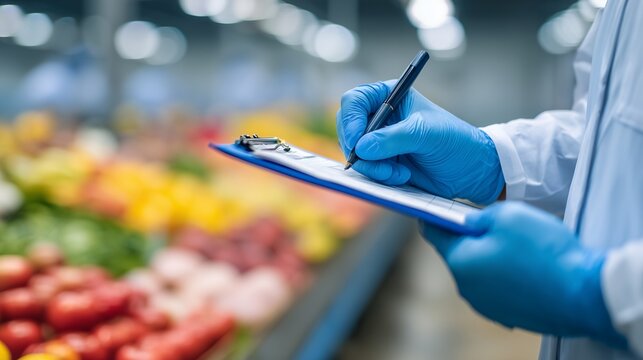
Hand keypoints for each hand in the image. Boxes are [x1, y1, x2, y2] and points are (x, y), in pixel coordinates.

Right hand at [336, 80, 504, 204]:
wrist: (472, 171)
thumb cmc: (456, 142)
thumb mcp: (426, 134)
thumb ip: (392, 139)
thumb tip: (361, 147)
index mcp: (391, 96)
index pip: (355, 101)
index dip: (350, 120)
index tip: (357, 141)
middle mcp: (382, 117)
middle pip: (348, 128)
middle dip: (357, 148)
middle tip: (370, 162)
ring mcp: (380, 141)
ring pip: (355, 153)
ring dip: (372, 167)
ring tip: (398, 174)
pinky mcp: (383, 163)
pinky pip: (366, 170)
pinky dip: (378, 176)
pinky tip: (401, 177)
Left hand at [421, 202, 625, 347]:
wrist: (583, 294)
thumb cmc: (543, 251)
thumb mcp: (507, 215)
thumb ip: (479, 216)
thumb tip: (469, 223)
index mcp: (460, 262)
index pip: (434, 234)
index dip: (434, 217)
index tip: (436, 207)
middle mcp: (466, 288)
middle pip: (459, 254)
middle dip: (471, 237)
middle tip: (493, 222)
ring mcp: (486, 305)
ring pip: (480, 272)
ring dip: (491, 257)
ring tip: (518, 246)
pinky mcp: (507, 315)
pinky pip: (498, 288)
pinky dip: (507, 276)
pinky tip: (529, 266)